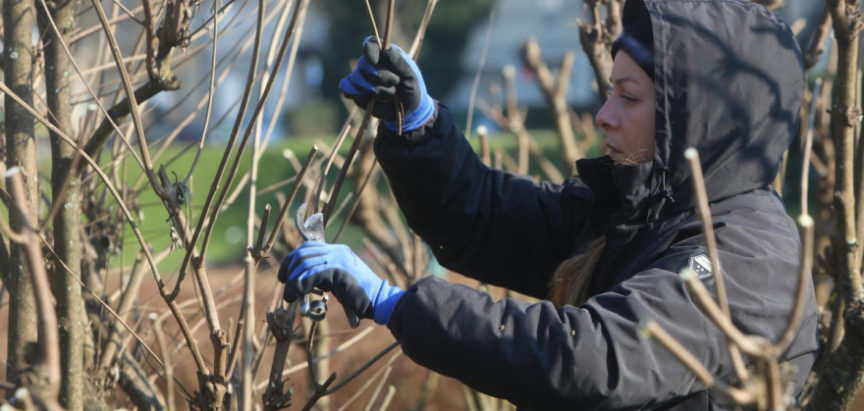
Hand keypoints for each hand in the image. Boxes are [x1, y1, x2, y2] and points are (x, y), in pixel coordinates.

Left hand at [279, 241, 404, 324]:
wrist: (380, 301)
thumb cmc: (361, 296)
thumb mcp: (341, 280)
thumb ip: (325, 276)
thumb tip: (304, 280)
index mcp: (338, 251)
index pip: (308, 246)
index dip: (293, 259)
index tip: (286, 275)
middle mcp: (337, 251)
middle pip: (303, 253)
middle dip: (289, 268)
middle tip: (285, 283)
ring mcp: (338, 259)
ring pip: (304, 264)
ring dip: (292, 281)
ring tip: (289, 295)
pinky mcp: (337, 271)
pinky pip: (310, 275)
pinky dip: (298, 287)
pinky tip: (294, 296)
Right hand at [338, 37, 434, 131]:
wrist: (408, 108)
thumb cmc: (411, 87)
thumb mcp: (410, 73)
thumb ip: (398, 61)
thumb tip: (384, 49)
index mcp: (384, 53)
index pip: (370, 44)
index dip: (369, 52)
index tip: (374, 61)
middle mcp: (370, 62)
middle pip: (363, 65)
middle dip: (380, 77)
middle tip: (395, 83)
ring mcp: (361, 76)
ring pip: (356, 79)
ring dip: (375, 90)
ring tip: (389, 94)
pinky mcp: (355, 91)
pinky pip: (347, 89)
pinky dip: (359, 95)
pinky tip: (372, 99)